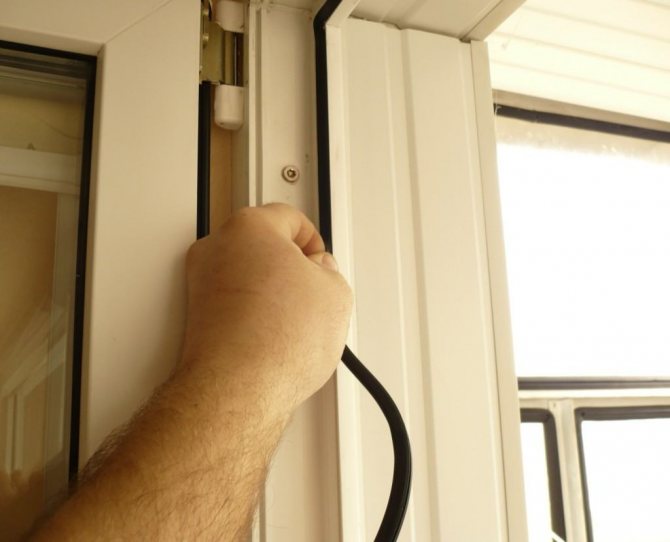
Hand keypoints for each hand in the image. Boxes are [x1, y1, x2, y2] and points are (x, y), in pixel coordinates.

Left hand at [181, 203, 352, 414]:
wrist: (238, 389)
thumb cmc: (275, 340)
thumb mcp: (335, 293)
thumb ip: (330, 271)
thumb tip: (321, 275)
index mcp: (249, 227)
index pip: (290, 217)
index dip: (314, 241)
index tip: (321, 260)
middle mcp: (217, 249)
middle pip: (263, 245)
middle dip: (290, 266)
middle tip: (311, 289)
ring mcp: (201, 284)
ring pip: (247, 276)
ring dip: (270, 292)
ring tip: (294, 322)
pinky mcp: (196, 317)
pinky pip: (234, 305)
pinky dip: (253, 315)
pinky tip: (275, 337)